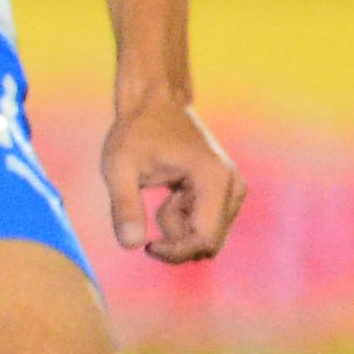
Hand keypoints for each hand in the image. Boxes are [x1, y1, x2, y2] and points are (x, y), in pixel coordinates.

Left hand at [101, 85, 241, 262]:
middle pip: (210, 241)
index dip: (176, 251)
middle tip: (147, 211)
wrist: (155, 102)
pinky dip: (182, 215)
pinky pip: (205, 221)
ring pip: (206, 233)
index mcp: (214, 180)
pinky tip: (170, 190)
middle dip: (175, 237)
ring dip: (177, 223)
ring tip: (161, 190)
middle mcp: (233, 186)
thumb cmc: (135, 131)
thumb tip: (131, 245)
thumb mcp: (119, 167)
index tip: (147, 247)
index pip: (205, 239)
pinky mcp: (227, 191)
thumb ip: (124, 205)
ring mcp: (233, 189)